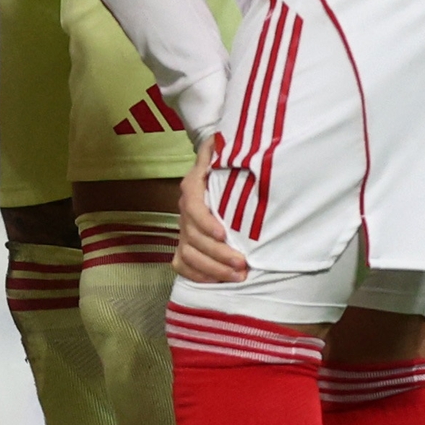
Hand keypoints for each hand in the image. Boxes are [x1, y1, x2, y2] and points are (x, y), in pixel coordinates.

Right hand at [173, 157, 248, 285]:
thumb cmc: (229, 165)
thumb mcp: (229, 152)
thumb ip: (226, 148)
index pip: (192, 205)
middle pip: (192, 236)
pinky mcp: (185, 244)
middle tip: (243, 264)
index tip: (224, 234)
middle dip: (217, 253)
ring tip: (238, 276)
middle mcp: (185, 210)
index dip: (205, 222)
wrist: (218, 174)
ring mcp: (183, 229)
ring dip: (212, 268)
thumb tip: (226, 142)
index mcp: (194, 186)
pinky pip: (182, 264)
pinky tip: (217, 281)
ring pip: (188, 253)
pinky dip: (197, 275)